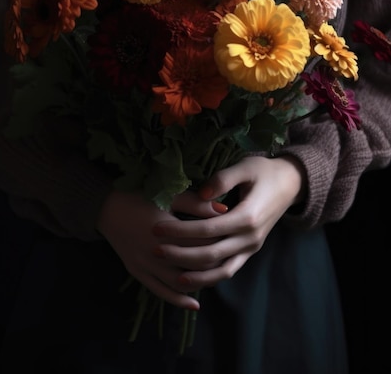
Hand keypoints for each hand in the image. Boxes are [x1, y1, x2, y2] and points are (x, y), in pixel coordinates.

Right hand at [96, 188, 226, 308]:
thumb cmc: (139, 197)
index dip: (219, 241)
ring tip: (215, 278)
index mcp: (165, 230)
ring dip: (199, 282)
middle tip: (228, 257)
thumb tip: (225, 209)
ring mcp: (145, 265)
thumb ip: (196, 203)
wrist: (106, 208)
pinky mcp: (137, 272)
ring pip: (179, 282)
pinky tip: (194, 304)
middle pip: (193, 265)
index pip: (201, 242)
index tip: (231, 237)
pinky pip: (160, 291)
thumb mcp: (169, 196)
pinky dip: (178, 299)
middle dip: (213, 262)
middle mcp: (154, 252)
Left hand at [152, 155, 304, 291]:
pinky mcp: (250, 251)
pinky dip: (210, 277)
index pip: (208, 230)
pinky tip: (191, 277)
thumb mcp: (245, 167)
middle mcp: (251, 237)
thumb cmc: (264, 171)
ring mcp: (252, 247)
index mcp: (248, 217)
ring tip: (171, 274)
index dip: (181, 231)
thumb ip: (223, 179)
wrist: (291, 184)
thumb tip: (200, 193)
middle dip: (180, 255)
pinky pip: (229, 270)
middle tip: (155, 250)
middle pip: (211, 254)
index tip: (157, 227)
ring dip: (195, 275)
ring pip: (221, 270)